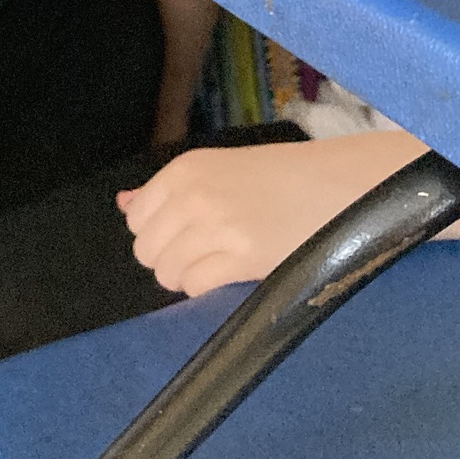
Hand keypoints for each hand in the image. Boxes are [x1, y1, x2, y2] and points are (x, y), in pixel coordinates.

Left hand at [117, 133, 423, 296]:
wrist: (336, 185)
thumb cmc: (279, 177)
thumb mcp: (218, 170)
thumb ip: (168, 190)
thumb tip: (123, 203)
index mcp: (184, 170)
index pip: (136, 219)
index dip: (156, 234)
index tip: (181, 235)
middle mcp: (192, 196)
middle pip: (147, 250)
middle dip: (169, 258)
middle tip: (202, 253)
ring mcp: (215, 226)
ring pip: (167, 273)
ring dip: (187, 276)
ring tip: (217, 263)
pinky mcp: (241, 257)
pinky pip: (196, 286)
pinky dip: (207, 288)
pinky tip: (230, 273)